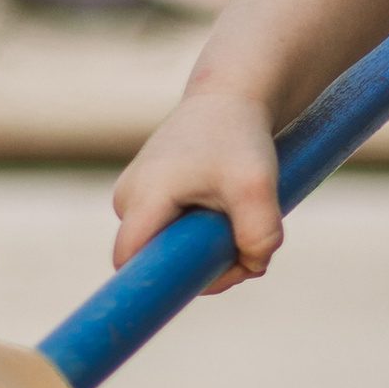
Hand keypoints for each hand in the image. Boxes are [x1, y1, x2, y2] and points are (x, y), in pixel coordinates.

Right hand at [113, 85, 283, 288]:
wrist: (231, 98)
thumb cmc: (240, 137)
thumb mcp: (257, 184)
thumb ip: (260, 232)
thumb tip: (253, 265)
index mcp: (142, 197)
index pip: (129, 261)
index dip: (156, 283)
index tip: (193, 289)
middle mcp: (128, 199)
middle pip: (156, 260)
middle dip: (202, 267)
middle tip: (246, 250)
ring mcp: (136, 197)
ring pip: (168, 248)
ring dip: (208, 248)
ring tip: (241, 216)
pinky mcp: (151, 197)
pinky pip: (173, 234)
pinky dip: (204, 234)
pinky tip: (229, 212)